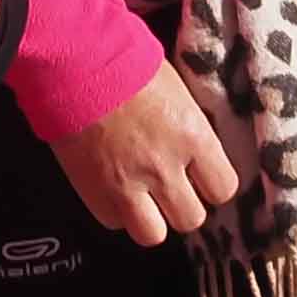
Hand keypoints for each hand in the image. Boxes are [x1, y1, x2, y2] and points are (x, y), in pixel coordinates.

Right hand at [54, 61, 243, 245]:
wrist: (73, 62)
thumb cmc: (124, 62)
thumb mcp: (175, 87)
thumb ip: (191, 125)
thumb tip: (199, 147)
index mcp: (192, 136)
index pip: (223, 187)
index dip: (212, 184)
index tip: (203, 178)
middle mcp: (164, 167)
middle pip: (191, 218)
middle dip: (182, 205)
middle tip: (171, 187)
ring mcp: (128, 185)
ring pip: (153, 234)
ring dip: (150, 219)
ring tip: (143, 196)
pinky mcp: (94, 193)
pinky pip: (114, 222)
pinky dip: (115, 211)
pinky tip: (114, 187)